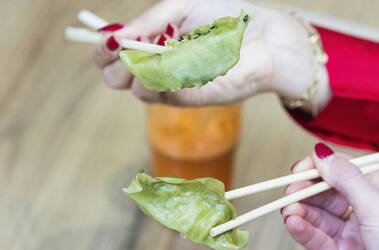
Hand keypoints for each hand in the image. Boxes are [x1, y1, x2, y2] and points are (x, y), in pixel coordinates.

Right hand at [93, 0, 330, 107]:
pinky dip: (165, 79)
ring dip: (141, 71)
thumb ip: (148, 20)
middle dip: (116, 64)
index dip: (102, 50)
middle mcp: (157, 67)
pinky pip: (163, 94)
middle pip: (116, 78)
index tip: (106, 43)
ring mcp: (172, 86)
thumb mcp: (179, 6)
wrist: (263, 38)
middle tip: (130, 50)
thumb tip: (113, 37)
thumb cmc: (225, 16)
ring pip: (137, 90)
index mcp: (151, 42)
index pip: (112, 54)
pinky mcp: (189, 99)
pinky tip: (179, 64)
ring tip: (165, 52)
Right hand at [282, 143, 378, 249]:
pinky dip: (303, 230)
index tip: (300, 169)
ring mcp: (350, 234)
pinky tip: (293, 224)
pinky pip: (317, 239)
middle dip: (306, 191)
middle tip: (290, 191)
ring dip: (301, 211)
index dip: (320, 168)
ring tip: (288, 211)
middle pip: (326, 193)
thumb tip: (322, 153)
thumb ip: (347, 179)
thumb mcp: (377, 206)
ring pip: (318, 216)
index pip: (344, 172)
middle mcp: (363, 211)